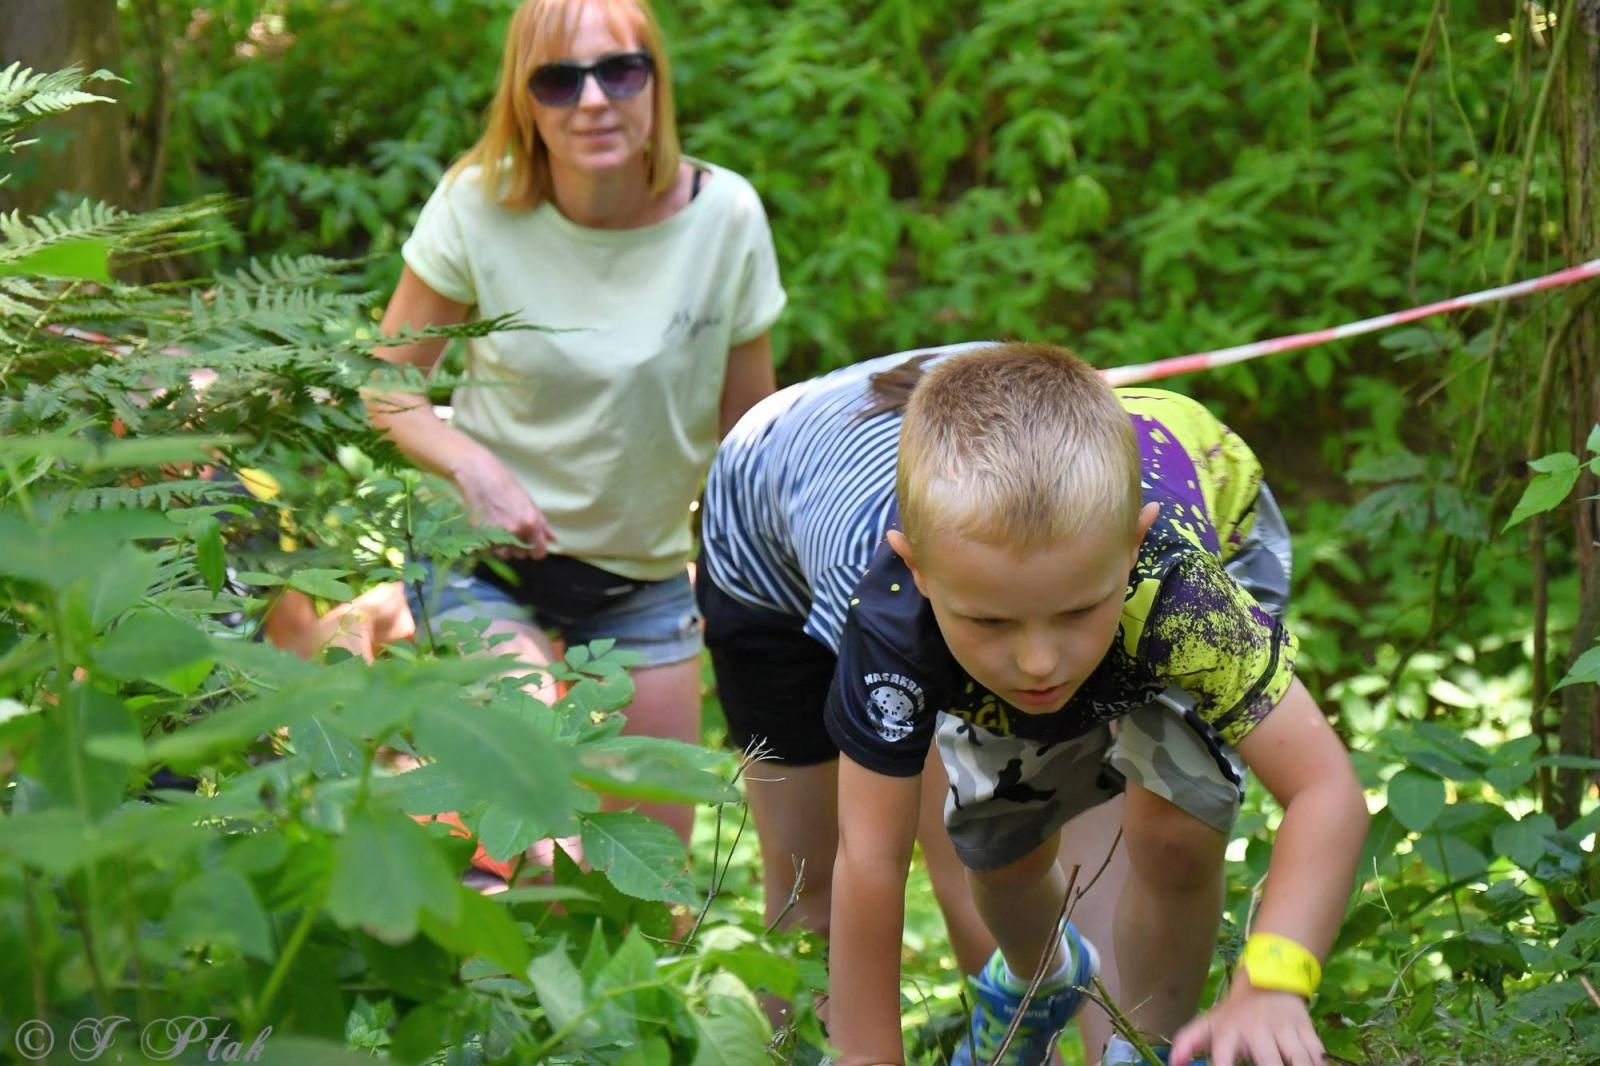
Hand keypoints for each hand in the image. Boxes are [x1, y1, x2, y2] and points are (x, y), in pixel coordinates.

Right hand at [450, 449, 553, 558]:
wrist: (479, 475)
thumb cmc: (506, 485)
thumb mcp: (529, 502)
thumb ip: (542, 524)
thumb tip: (553, 540)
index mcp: (531, 523)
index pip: (539, 553)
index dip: (536, 550)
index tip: (530, 544)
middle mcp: (516, 532)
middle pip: (521, 555)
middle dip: (518, 547)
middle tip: (511, 530)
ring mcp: (497, 535)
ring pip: (504, 555)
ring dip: (502, 547)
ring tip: (498, 529)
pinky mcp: (479, 536)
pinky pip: (488, 552)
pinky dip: (488, 545)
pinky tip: (487, 529)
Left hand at [1170, 982, 1323, 1065]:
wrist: (1268, 980)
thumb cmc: (1235, 1013)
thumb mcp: (1209, 1023)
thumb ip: (1188, 1043)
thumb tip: (1174, 1063)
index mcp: (1229, 1032)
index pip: (1223, 1058)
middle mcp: (1257, 1031)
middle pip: (1269, 1064)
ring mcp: (1285, 1030)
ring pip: (1300, 1060)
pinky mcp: (1307, 1030)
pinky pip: (1317, 1055)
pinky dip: (1316, 1064)